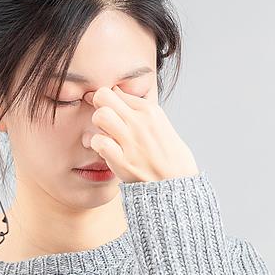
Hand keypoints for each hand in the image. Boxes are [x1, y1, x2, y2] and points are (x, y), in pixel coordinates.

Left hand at [82, 85, 199, 182]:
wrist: (177, 183)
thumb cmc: (167, 154)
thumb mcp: (159, 123)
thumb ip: (138, 110)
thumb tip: (116, 93)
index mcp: (150, 110)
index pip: (115, 91)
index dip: (107, 101)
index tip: (108, 112)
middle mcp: (140, 122)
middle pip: (103, 96)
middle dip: (97, 107)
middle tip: (102, 121)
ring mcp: (132, 141)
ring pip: (100, 116)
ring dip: (97, 126)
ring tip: (104, 135)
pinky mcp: (124, 161)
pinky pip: (99, 142)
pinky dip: (97, 145)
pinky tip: (104, 150)